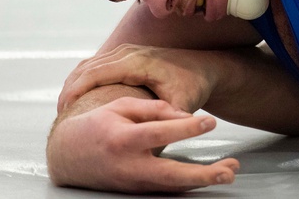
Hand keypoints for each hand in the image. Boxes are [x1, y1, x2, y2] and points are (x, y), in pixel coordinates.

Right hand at [47, 96, 238, 191]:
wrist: (68, 156)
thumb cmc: (97, 126)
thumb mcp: (120, 107)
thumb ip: (153, 109)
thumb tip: (184, 116)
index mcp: (122, 139)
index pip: (158, 133)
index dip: (185, 128)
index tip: (209, 122)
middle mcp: (129, 166)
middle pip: (169, 175)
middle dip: (201, 175)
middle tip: (229, 170)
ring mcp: (133, 183)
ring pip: (172, 187)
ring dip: (203, 180)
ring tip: (230, 170)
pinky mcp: (136, 190)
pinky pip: (167, 189)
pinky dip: (190, 184)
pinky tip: (210, 176)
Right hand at [60, 45, 216, 114]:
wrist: (205, 68)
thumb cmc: (194, 87)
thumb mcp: (183, 104)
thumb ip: (169, 117)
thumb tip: (159, 136)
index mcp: (139, 62)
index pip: (98, 72)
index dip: (77, 90)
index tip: (64, 110)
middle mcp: (130, 52)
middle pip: (88, 67)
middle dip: (69, 89)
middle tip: (58, 115)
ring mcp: (127, 51)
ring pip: (89, 64)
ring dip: (73, 84)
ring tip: (64, 109)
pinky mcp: (126, 55)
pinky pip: (96, 64)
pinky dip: (82, 79)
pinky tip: (77, 99)